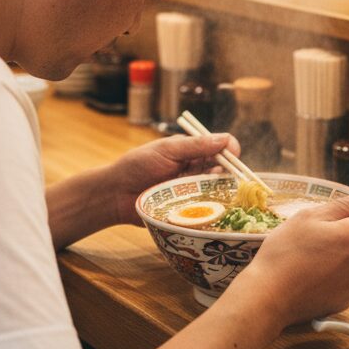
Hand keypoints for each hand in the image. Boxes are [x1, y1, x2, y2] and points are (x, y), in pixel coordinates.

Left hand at [106, 133, 240, 226]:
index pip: (222, 146)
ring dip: (221, 191)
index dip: (230, 150)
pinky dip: (211, 207)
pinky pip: (207, 208)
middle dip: (229, 173)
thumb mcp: (166, 150)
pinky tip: (209, 208)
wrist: (117, 194)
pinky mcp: (190, 208)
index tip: (231, 156)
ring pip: (219, 190)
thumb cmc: (138, 166)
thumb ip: (194, 146)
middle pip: (225, 169)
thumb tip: (225, 140)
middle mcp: (197, 169)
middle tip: (223, 178)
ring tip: (213, 194)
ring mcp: (194, 189)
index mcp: (192, 150)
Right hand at [228, 190, 348, 328]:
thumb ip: (341, 205)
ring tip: (315, 257)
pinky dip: (339, 274)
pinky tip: (314, 274)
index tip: (344, 214)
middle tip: (321, 236)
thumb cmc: (285, 252)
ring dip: (345, 255)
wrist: (269, 296)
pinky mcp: (348, 301)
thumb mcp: (308, 217)